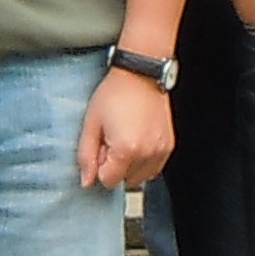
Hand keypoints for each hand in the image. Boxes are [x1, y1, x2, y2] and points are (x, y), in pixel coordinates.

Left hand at [79, 68, 175, 190]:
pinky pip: (154, 168)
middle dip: (116, 166)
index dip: (100, 165)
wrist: (140, 74)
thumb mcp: (91, 123)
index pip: (108, 181)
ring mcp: (160, 150)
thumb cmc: (115, 93)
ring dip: (131, 165)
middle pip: (125, 180)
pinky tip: (137, 139)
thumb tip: (87, 181)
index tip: (101, 146)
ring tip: (126, 138)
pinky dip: (144, 160)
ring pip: (141, 177)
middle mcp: (147, 153)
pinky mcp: (168, 145)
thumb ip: (86, 156)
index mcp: (126, 149)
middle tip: (113, 139)